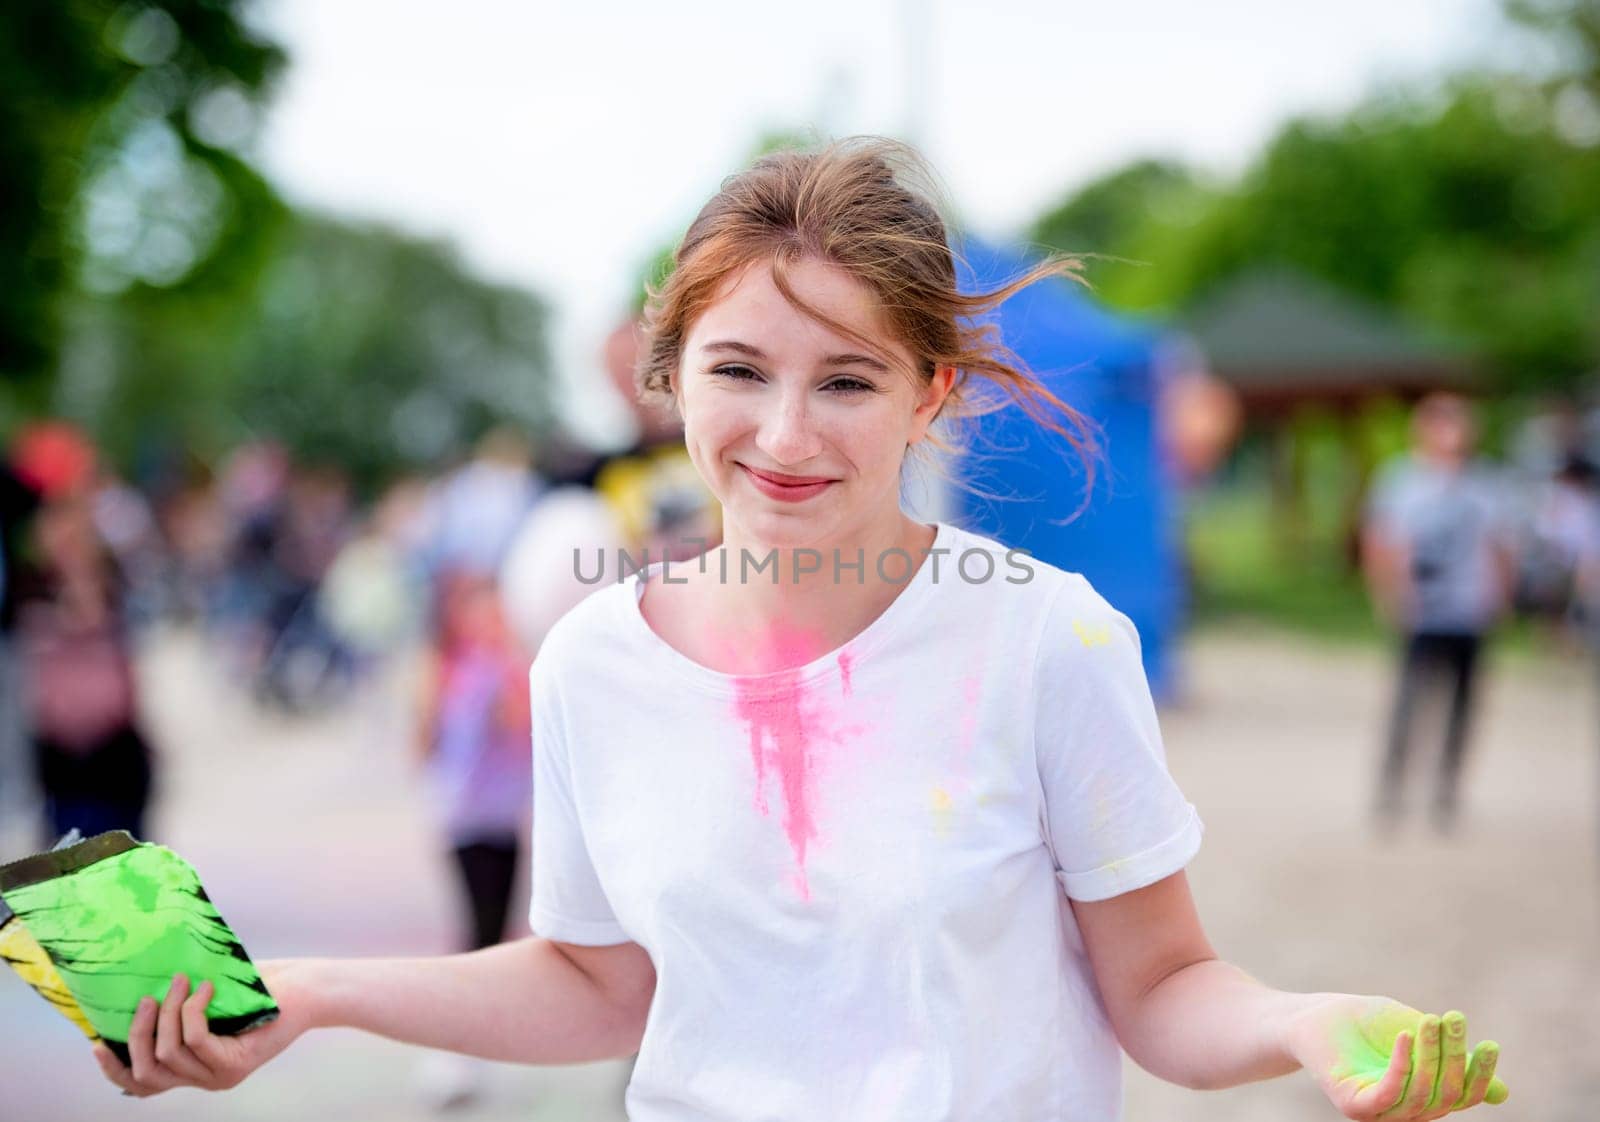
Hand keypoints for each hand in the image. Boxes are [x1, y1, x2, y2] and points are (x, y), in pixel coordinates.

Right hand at [91, 960, 313, 1096]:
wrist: (308, 990)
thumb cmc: (260, 987)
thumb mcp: (208, 997)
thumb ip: (175, 1004)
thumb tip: (132, 986)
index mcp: (193, 1069)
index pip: (142, 1085)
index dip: (114, 1068)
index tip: (96, 1041)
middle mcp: (204, 1080)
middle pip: (146, 1071)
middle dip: (136, 1032)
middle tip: (147, 996)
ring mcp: (220, 1076)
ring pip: (168, 1053)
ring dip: (167, 1012)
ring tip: (177, 981)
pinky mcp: (238, 1063)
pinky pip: (195, 1039)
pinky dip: (192, 1010)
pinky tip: (206, 988)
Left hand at [1285, 995, 1506, 1118]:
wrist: (1314, 1015)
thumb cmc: (1366, 1022)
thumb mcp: (1420, 1035)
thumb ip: (1454, 1061)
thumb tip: (1502, 1095)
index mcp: (1424, 1097)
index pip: (1463, 1097)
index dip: (1480, 1075)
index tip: (1489, 1044)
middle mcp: (1405, 1112)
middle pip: (1446, 1095)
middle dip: (1454, 1056)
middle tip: (1454, 1017)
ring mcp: (1379, 1113)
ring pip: (1421, 1094)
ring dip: (1431, 1054)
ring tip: (1431, 1020)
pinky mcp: (1354, 1106)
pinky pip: (1387, 1094)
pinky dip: (1401, 1066)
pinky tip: (1405, 1036)